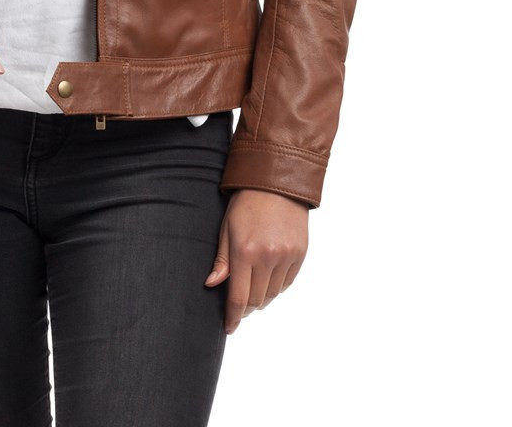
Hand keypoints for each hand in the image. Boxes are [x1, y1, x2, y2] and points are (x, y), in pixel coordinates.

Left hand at [205, 189, 308, 333]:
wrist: (277, 184)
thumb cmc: (246, 203)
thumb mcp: (226, 228)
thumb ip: (221, 260)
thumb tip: (211, 284)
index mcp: (244, 252)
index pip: (238, 297)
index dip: (232, 317)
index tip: (228, 327)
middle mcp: (267, 258)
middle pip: (255, 300)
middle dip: (245, 308)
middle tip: (238, 306)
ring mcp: (286, 257)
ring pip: (272, 294)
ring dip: (261, 298)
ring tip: (253, 290)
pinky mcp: (300, 255)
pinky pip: (286, 283)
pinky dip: (276, 287)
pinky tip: (268, 279)